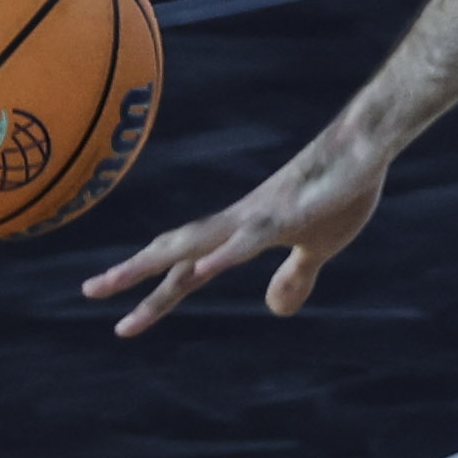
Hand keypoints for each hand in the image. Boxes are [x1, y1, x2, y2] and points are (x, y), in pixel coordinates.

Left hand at [83, 128, 389, 336]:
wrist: (368, 143)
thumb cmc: (342, 187)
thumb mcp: (317, 247)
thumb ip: (294, 277)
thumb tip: (274, 309)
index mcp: (242, 232)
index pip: (187, 268)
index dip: (153, 292)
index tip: (116, 315)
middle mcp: (239, 222)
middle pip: (176, 252)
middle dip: (133, 273)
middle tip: (90, 292)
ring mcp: (260, 216)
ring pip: (199, 242)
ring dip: (157, 262)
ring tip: (121, 282)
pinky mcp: (289, 213)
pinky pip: (251, 239)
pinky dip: (225, 255)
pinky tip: (206, 270)